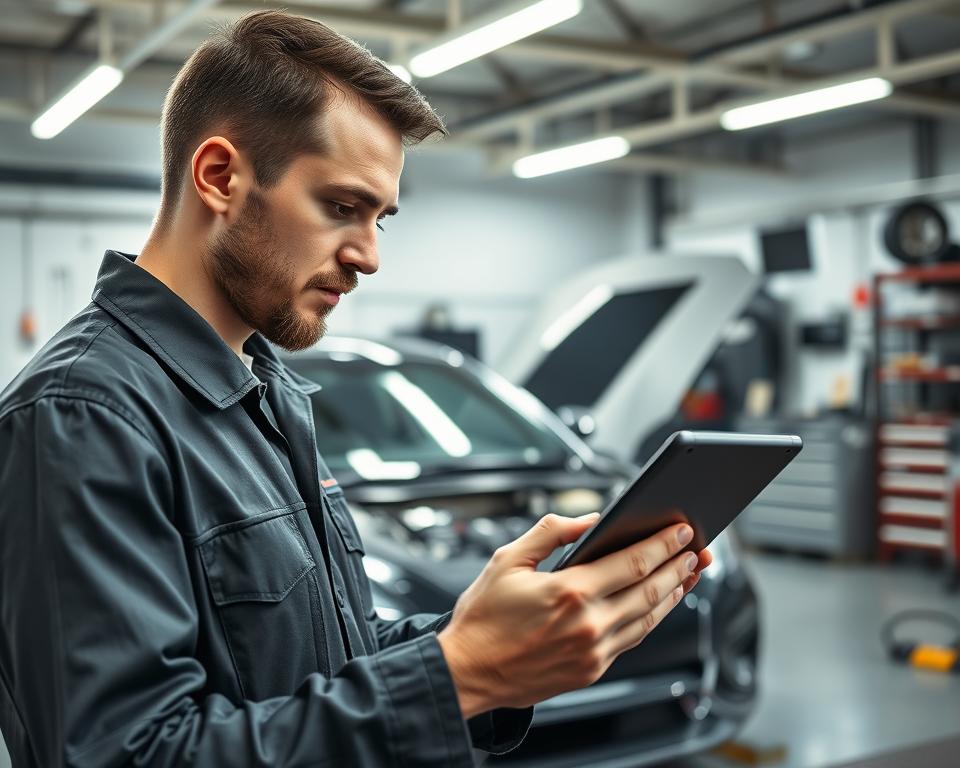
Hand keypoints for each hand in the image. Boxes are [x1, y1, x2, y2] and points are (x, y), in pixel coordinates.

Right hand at [437, 513, 711, 718]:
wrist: (468, 671)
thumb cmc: (483, 617)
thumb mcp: (508, 559)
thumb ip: (552, 532)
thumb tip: (588, 520)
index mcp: (570, 591)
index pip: (634, 562)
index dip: (663, 544)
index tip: (681, 531)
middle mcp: (589, 624)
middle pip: (651, 590)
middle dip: (679, 566)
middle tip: (697, 550)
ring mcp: (593, 652)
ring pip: (649, 618)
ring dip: (674, 594)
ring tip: (689, 574)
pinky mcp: (591, 670)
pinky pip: (633, 640)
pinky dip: (652, 619)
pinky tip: (658, 605)